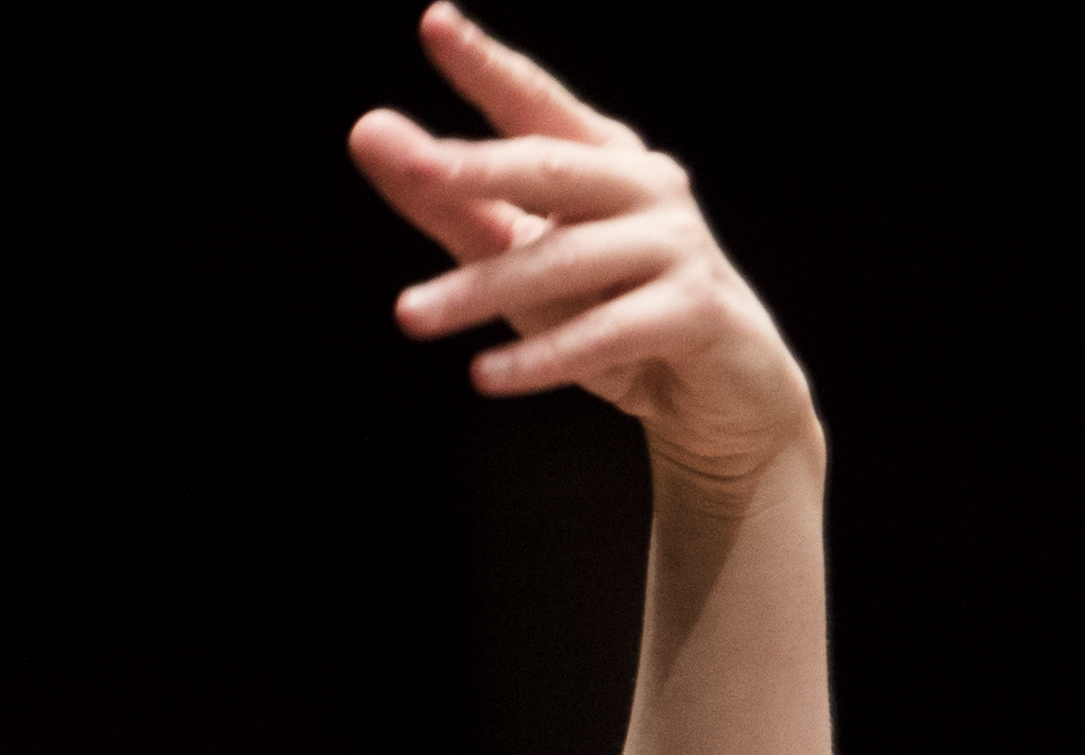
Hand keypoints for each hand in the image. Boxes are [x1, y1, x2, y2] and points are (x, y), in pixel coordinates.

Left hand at [350, 5, 814, 492]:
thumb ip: (446, 202)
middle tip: (414, 167)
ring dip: (482, 290)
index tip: (436, 24)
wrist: (716, 389)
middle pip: (551, 168)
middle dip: (478, 168)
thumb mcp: (517, 255)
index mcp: (601, 157)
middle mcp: (643, 186)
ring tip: (410, 315)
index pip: (534, 103)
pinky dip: (541, 359)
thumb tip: (369, 131)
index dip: (487, 64)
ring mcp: (676, 246)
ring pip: (565, 260)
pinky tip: (484, 374)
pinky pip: (605, 334)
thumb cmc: (608, 308)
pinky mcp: (694, 313)